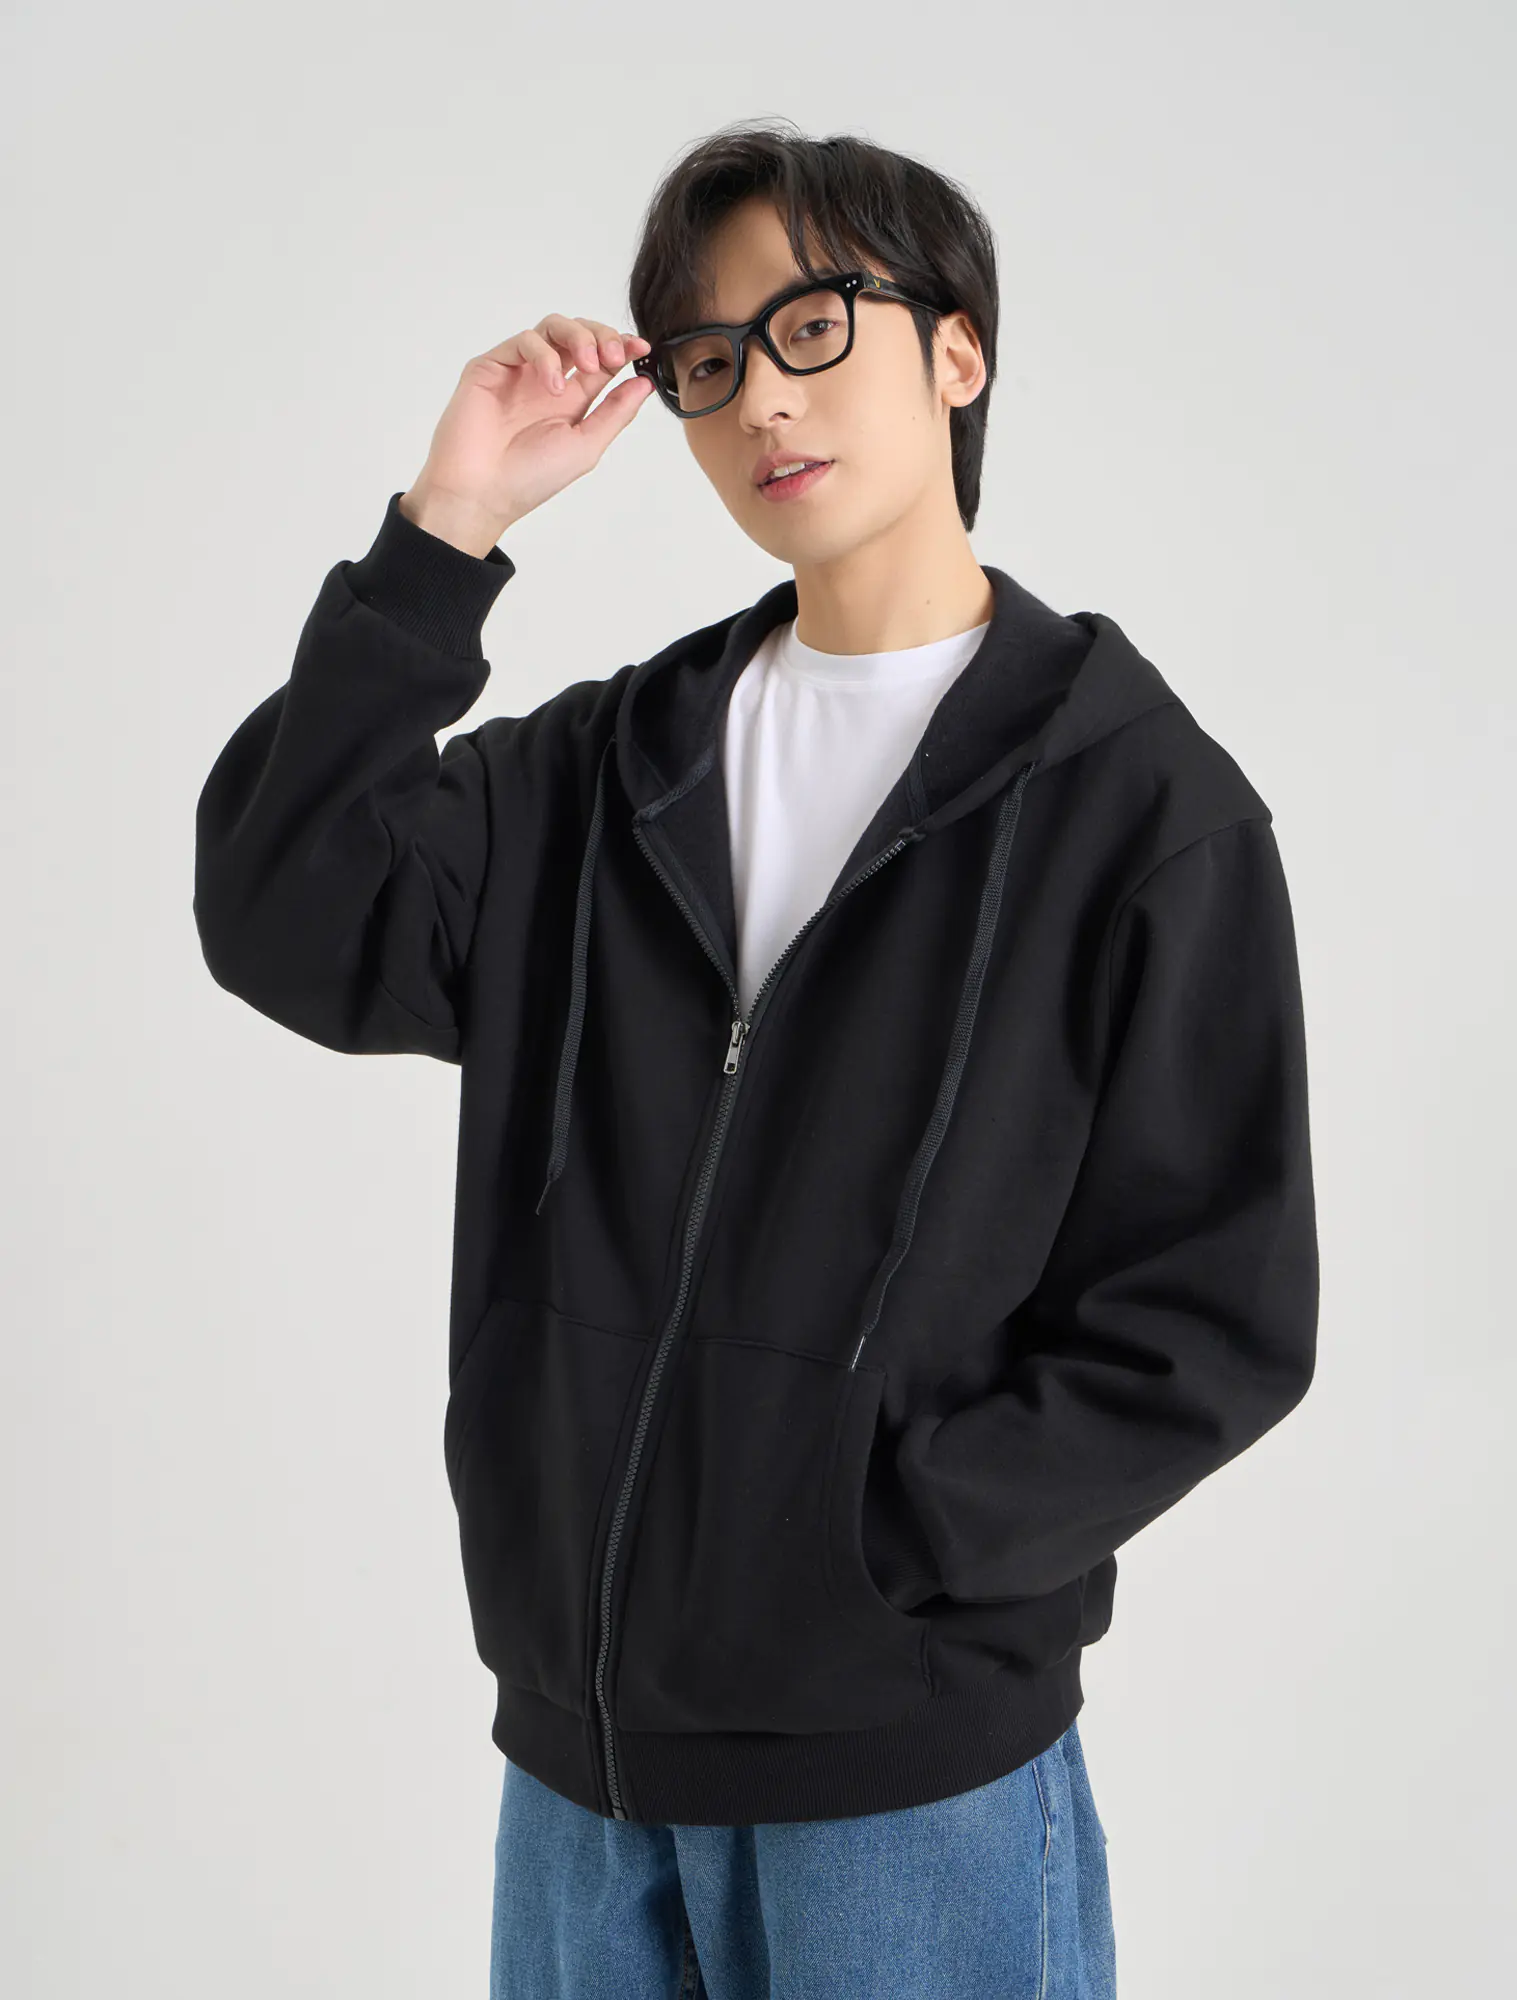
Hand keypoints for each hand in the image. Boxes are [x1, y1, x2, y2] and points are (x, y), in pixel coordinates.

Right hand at [401, 315, 656, 553]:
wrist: (482, 492)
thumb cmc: (530, 478)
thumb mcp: (587, 446)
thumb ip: (616, 413)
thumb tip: (644, 383)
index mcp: (571, 399)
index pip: (602, 359)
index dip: (623, 347)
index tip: (641, 348)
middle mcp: (546, 380)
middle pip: (580, 334)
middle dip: (603, 336)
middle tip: (615, 356)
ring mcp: (519, 370)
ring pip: (553, 328)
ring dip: (579, 337)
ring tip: (589, 364)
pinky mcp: (491, 365)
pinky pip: (523, 341)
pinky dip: (545, 356)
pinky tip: (553, 386)